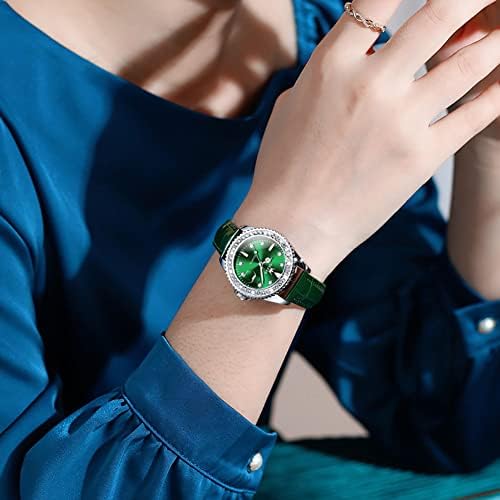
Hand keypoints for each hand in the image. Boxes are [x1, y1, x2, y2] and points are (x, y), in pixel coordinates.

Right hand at [235, 0, 499, 279]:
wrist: (291, 226)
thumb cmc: (283, 169)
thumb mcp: (292, 107)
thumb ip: (330, 72)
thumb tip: (360, 56)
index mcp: (331, 65)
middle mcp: (371, 83)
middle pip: (441, 11)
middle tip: (484, 0)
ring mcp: (401, 120)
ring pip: (472, 61)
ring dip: (495, 39)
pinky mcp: (423, 157)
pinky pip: (476, 113)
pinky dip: (497, 92)